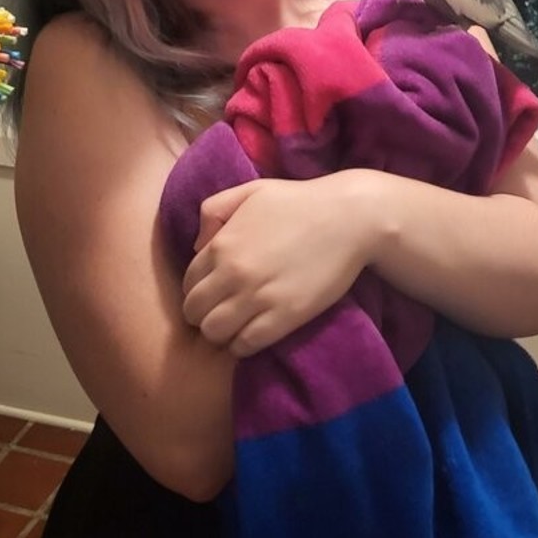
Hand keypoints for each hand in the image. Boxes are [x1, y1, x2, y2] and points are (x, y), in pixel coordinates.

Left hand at [181, 174, 371, 357]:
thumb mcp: (250, 192)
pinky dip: (242, 345)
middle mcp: (233, 274)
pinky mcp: (284, 317)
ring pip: (214, 333)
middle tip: (223, 310)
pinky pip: (244, 346)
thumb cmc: (299, 202)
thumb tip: (197, 247)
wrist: (349, 218)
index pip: (188, 283)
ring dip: (221, 332)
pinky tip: (254, 332)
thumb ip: (213, 211)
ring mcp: (258, 297)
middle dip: (203, 314)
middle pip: (194, 313)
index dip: (199, 289)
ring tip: (237, 324)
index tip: (214, 291)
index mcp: (221, 244)